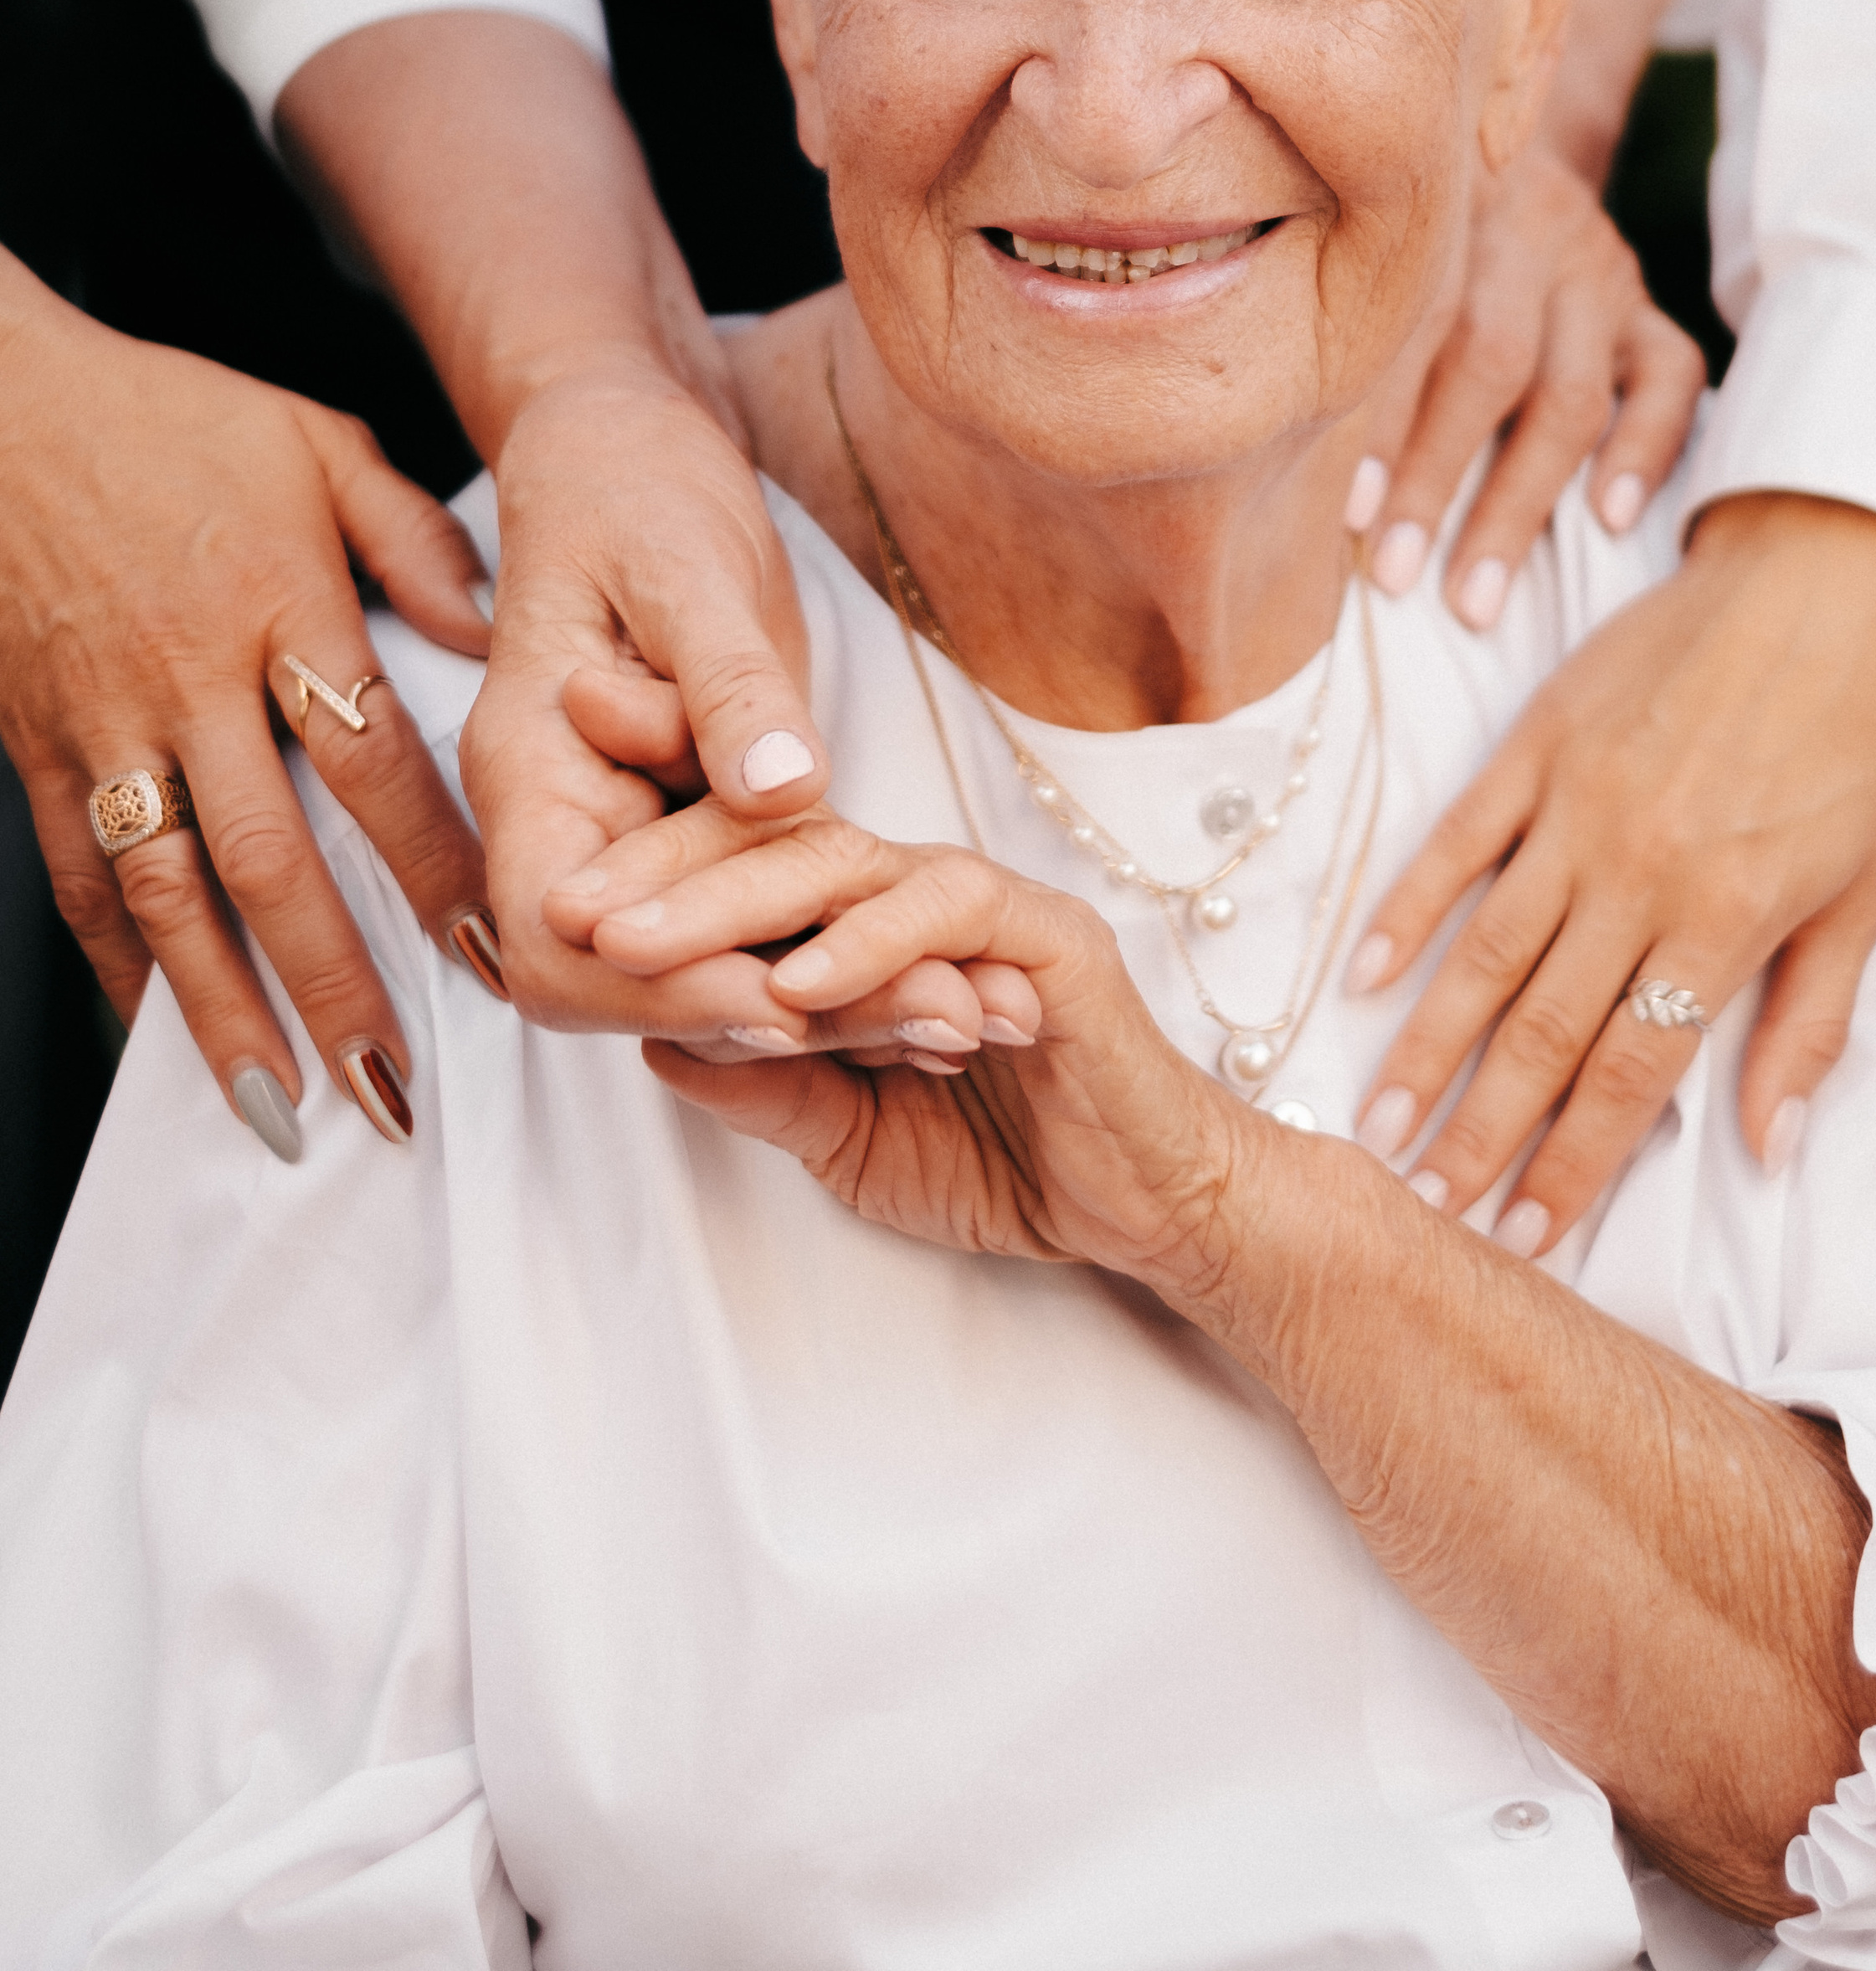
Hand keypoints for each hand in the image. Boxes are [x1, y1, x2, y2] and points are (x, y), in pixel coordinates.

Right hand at [0, 261, 493, 1146]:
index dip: (434, 866)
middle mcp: (193, 681)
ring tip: (281, 1107)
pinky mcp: (39, 742)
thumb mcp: (318, 441)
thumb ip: (413, 540)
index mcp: (281, 608)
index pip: (373, 765)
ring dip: (225, 1010)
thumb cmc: (171, 416)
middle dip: (334, 984)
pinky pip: (81, 874)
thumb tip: (493, 638)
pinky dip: (119, 965)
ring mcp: (107, 722)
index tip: (493, 949)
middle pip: (270, 861)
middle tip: (392, 1085)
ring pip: (168, 895)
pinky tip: (159, 1035)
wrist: (1, 401)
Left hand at [599, 811, 1234, 1293]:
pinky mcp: (1051, 940)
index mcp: (868, 925)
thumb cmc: (1009, 1167)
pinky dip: (868, 944)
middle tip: (569, 907)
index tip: (546, 911)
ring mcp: (988, 906)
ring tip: (641, 942)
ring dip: (734, 898)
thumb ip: (763, 1084)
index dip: (650, 875)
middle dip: (662, 868)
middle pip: (776, 841)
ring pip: (847, 859)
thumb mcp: (848, 1139)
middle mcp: (920, 894)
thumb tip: (645, 1041)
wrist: (1154, 1210)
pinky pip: (950, 912)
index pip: (749, 867)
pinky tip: (796, 984)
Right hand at [1346, 493, 1875, 1249]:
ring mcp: (1576, 808)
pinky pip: (1456, 843)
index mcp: (1724, 919)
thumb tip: (1771, 1149)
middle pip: (1542, 1032)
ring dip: (1428, 1049)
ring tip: (1376, 1127)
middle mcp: (1638, 875)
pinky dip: (1407, 911)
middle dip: (1482, 1134)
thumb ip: (1808, 1026)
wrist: (1819, 584)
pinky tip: (1368, 975)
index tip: (1524, 1236)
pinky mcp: (1535, 746)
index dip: (1573, 1166)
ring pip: (1486, 953)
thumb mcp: (1865, 895)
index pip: (1630, 1075)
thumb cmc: (1857, 739)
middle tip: (1425, 1207)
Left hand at [1353, 138, 1706, 623]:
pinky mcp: (1649, 308)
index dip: (1382, 422)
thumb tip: (1272, 465)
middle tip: (1394, 575)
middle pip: (1491, 360)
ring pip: (1569, 391)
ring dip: (1517, 502)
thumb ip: (1342, 323)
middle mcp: (1528, 227)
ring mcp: (1599, 268)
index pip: (1415, 320)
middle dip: (1438, 479)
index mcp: (1440, 208)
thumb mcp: (1367, 243)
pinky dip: (1644, 450)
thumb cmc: (1398, 237)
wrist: (1507, 139)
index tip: (1349, 515)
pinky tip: (1609, 521)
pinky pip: (1671, 378)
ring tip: (1473, 597)